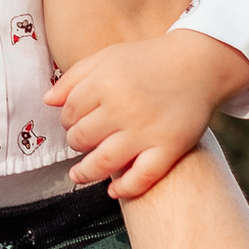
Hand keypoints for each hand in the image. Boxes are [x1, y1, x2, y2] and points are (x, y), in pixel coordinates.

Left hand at [50, 29, 248, 201]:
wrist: (200, 65)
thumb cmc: (149, 61)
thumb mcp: (108, 57)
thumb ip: (75, 77)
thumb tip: (47, 101)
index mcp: (106, 82)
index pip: (70, 112)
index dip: (68, 120)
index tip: (76, 121)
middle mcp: (124, 108)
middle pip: (82, 138)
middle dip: (76, 142)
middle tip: (83, 141)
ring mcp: (147, 131)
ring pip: (103, 162)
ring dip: (86, 173)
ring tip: (79, 175)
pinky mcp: (169, 147)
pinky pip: (142, 177)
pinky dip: (125, 189)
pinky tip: (114, 190)